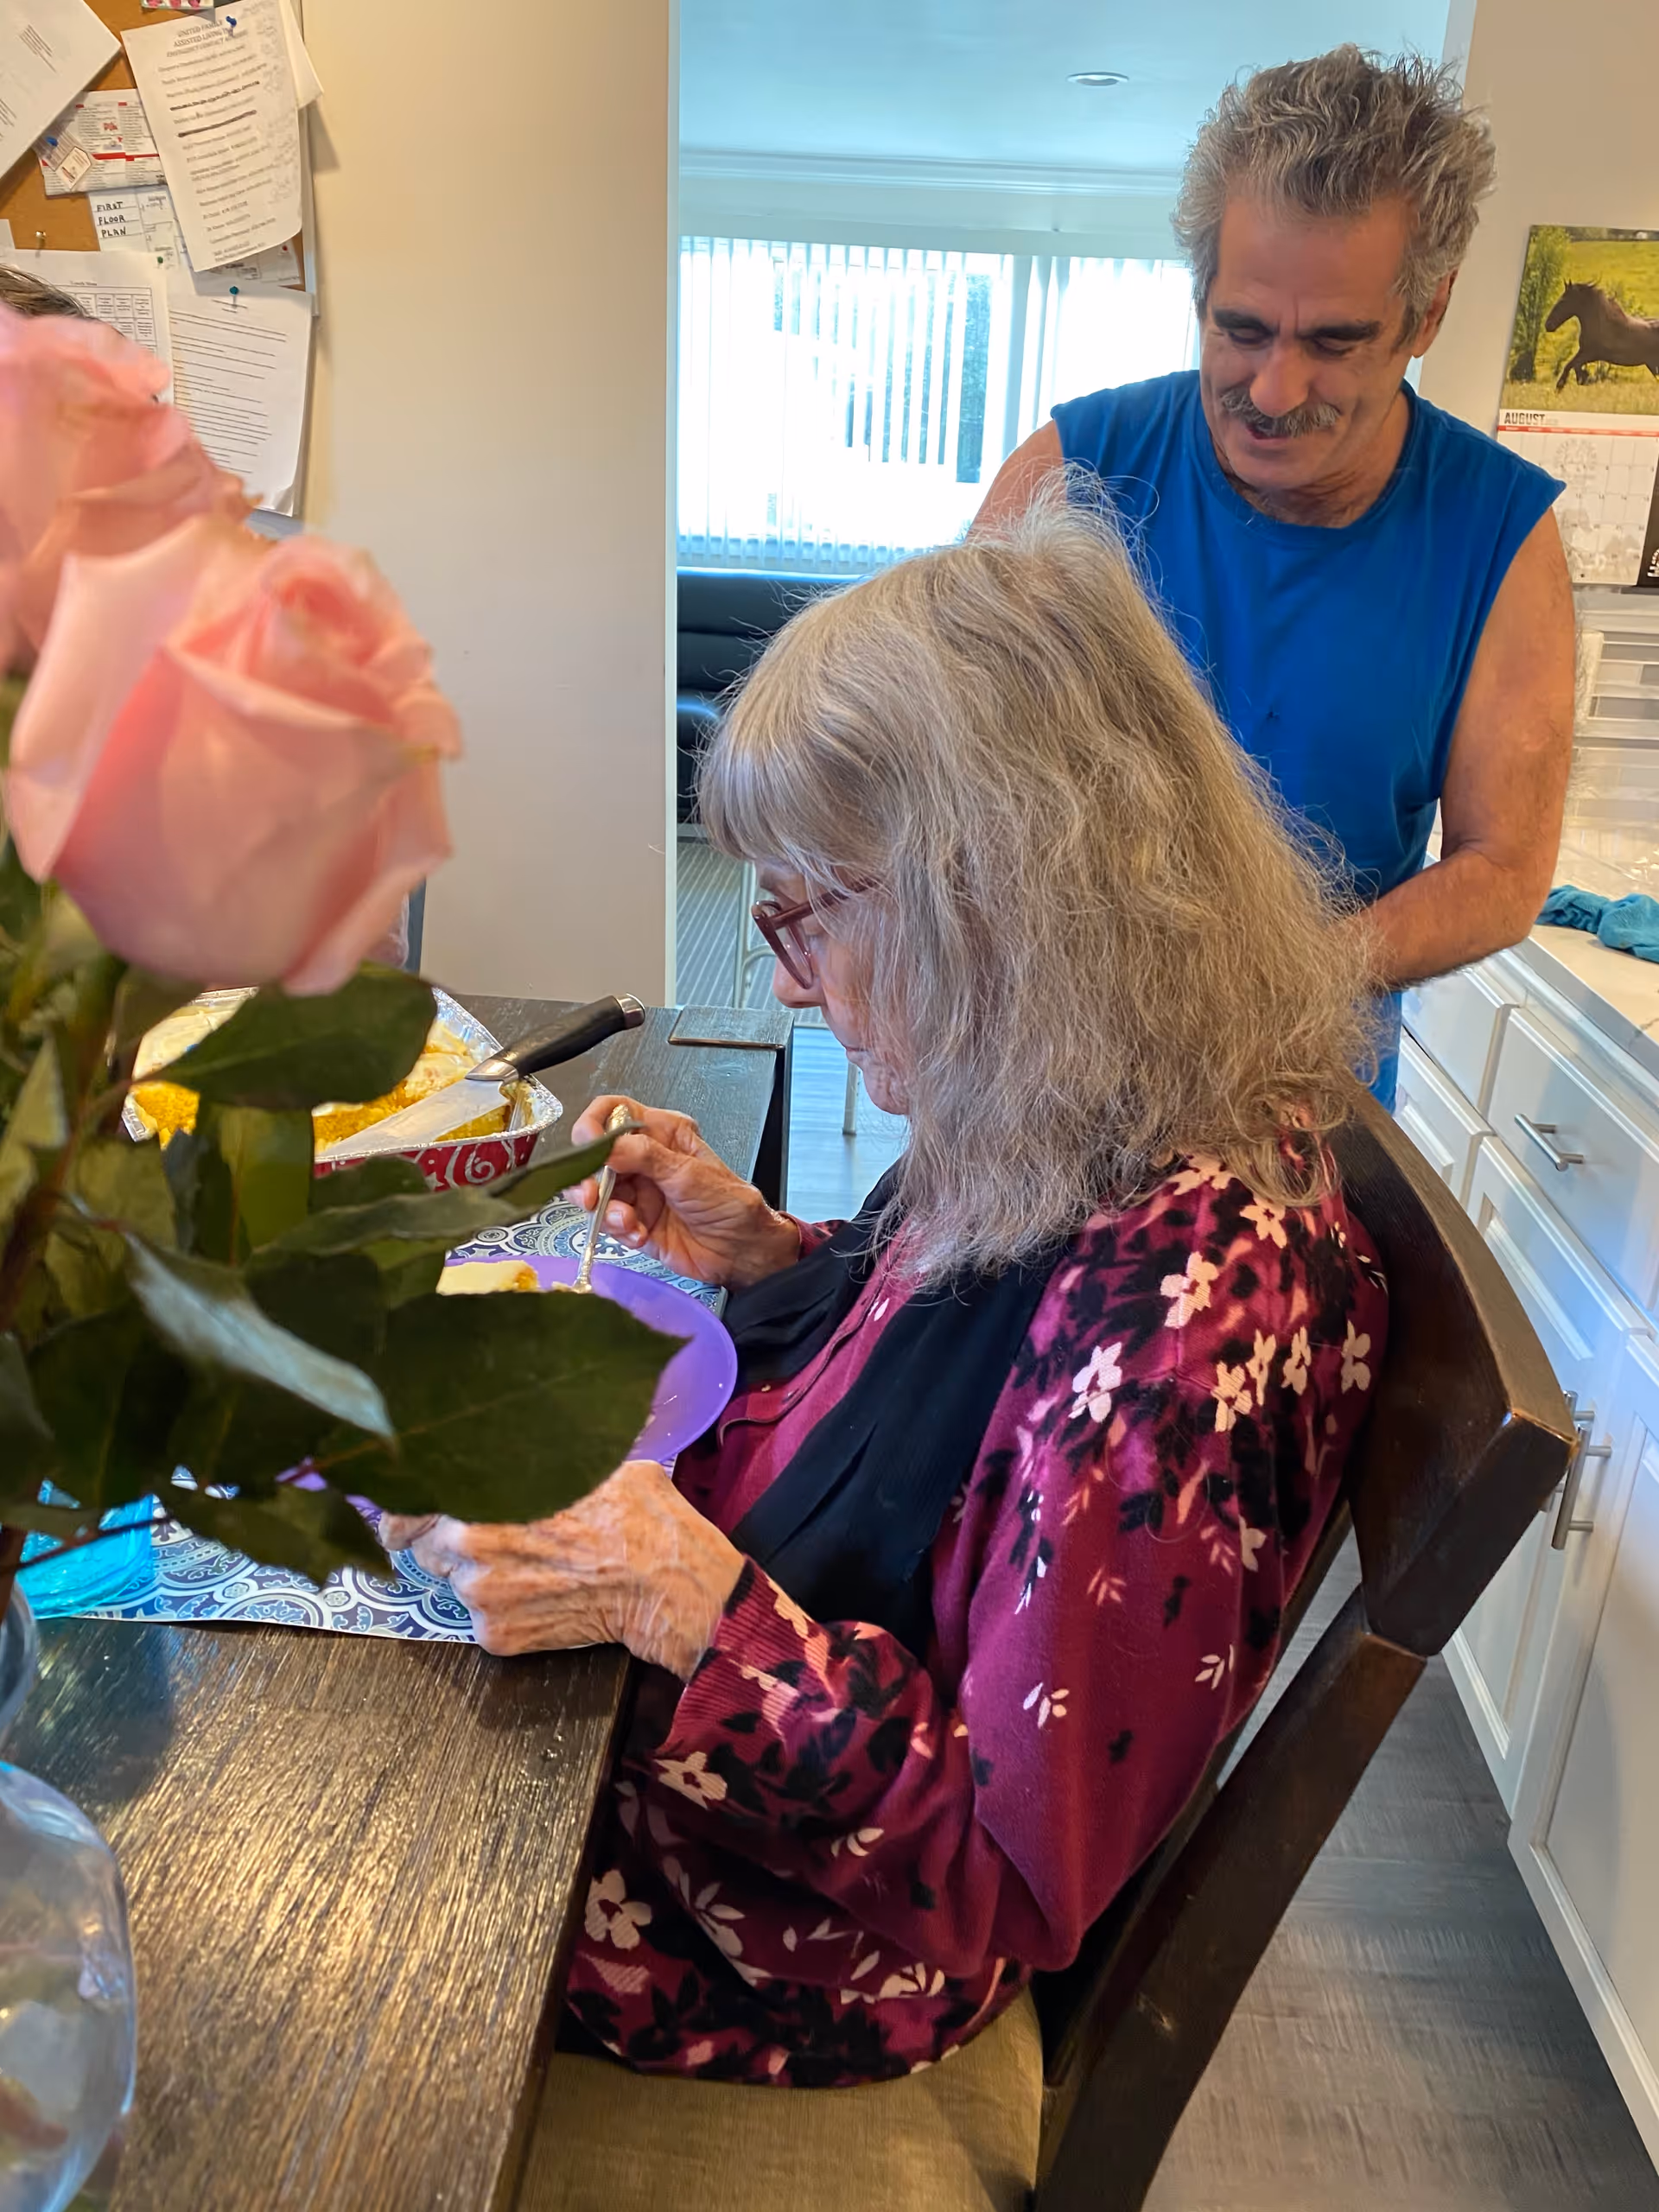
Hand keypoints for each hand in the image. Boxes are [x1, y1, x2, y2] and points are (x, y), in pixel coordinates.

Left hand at [389, 1461, 743, 1675]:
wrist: (668, 1586)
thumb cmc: (636, 1515)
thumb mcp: (590, 1460)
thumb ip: (537, 1459)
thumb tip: (516, 1442)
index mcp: (486, 1491)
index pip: (410, 1504)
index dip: (403, 1513)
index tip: (399, 1521)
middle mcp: (469, 1541)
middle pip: (425, 1545)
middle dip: (448, 1543)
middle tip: (492, 1541)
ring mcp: (478, 1593)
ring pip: (454, 1582)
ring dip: (478, 1575)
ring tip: (533, 1567)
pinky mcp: (495, 1634)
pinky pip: (479, 1618)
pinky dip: (503, 1610)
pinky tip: (544, 1595)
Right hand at [565, 1094, 799, 1288]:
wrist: (741, 1252)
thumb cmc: (730, 1205)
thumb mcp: (690, 1174)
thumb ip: (647, 1157)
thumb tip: (608, 1146)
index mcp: (661, 1133)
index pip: (614, 1112)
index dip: (594, 1124)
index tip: (588, 1145)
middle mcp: (644, 1159)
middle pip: (594, 1155)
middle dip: (588, 1176)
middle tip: (591, 1195)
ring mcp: (636, 1191)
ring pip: (595, 1192)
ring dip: (605, 1209)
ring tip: (626, 1221)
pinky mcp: (633, 1221)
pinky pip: (608, 1222)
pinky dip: (618, 1229)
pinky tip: (639, 1234)